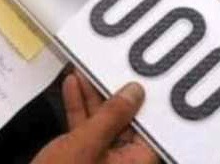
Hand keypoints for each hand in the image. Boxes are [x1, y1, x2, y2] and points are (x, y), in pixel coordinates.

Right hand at [32, 72, 158, 163]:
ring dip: (91, 97)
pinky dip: (77, 109)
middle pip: (124, 123)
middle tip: (105, 66)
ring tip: (84, 69)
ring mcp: (100, 161)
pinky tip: (71, 86)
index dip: (142, 101)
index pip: (148, 128)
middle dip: (110, 94)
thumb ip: (110, 116)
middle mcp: (121, 163)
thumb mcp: (86, 143)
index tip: (136, 75)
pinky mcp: (81, 158)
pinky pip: (84, 129)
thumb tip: (135, 92)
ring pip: (101, 123)